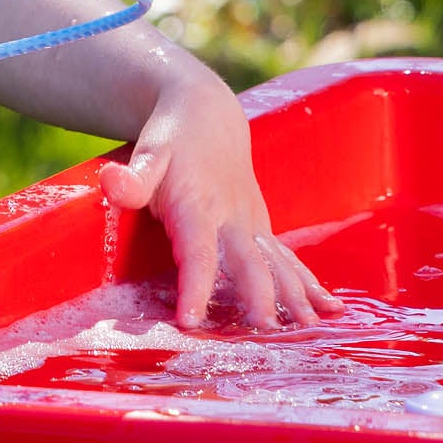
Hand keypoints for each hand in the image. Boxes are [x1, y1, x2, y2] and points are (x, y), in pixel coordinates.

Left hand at [101, 74, 338, 330]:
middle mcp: (232, 217)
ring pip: (277, 262)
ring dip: (293, 295)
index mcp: (198, 205)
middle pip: (248, 261)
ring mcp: (252, 223)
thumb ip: (133, 177)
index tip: (190, 319)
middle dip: (258, 295)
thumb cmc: (171, 140)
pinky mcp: (263, 228)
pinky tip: (330, 309)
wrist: (208, 113)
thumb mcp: (147, 153)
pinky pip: (288, 259)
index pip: (197, 251)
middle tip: (263, 329)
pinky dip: (310, 284)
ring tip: (306, 327)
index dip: (195, 285)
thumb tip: (112, 183)